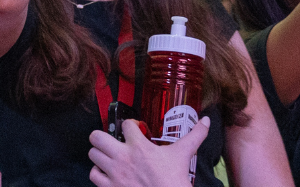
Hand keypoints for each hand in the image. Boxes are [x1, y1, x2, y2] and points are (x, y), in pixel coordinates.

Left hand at [88, 118, 211, 186]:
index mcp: (139, 146)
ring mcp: (114, 173)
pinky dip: (98, 173)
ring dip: (100, 154)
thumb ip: (195, 135)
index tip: (135, 129)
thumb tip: (206, 121)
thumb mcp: (184, 154)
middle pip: (97, 136)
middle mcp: (123, 158)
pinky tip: (107, 172)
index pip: (126, 125)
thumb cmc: (174, 179)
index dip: (130, 124)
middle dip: (103, 137)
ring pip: (93, 154)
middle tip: (112, 141)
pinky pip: (93, 175)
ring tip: (110, 156)